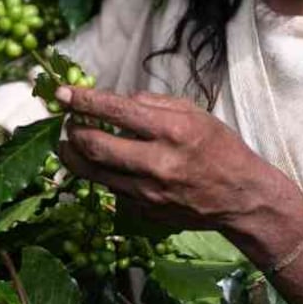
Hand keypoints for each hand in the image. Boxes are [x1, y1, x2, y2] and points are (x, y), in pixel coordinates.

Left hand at [55, 86, 299, 232]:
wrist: (241, 197)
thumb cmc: (219, 148)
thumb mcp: (193, 112)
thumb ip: (153, 103)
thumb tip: (117, 99)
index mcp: (171, 130)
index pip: (115, 110)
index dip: (82, 100)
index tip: (61, 93)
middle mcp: (156, 162)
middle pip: (94, 146)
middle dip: (71, 131)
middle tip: (67, 121)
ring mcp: (148, 191)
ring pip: (93, 172)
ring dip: (74, 154)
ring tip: (70, 142)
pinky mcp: (145, 210)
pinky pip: (110, 188)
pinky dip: (100, 173)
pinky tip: (104, 164)